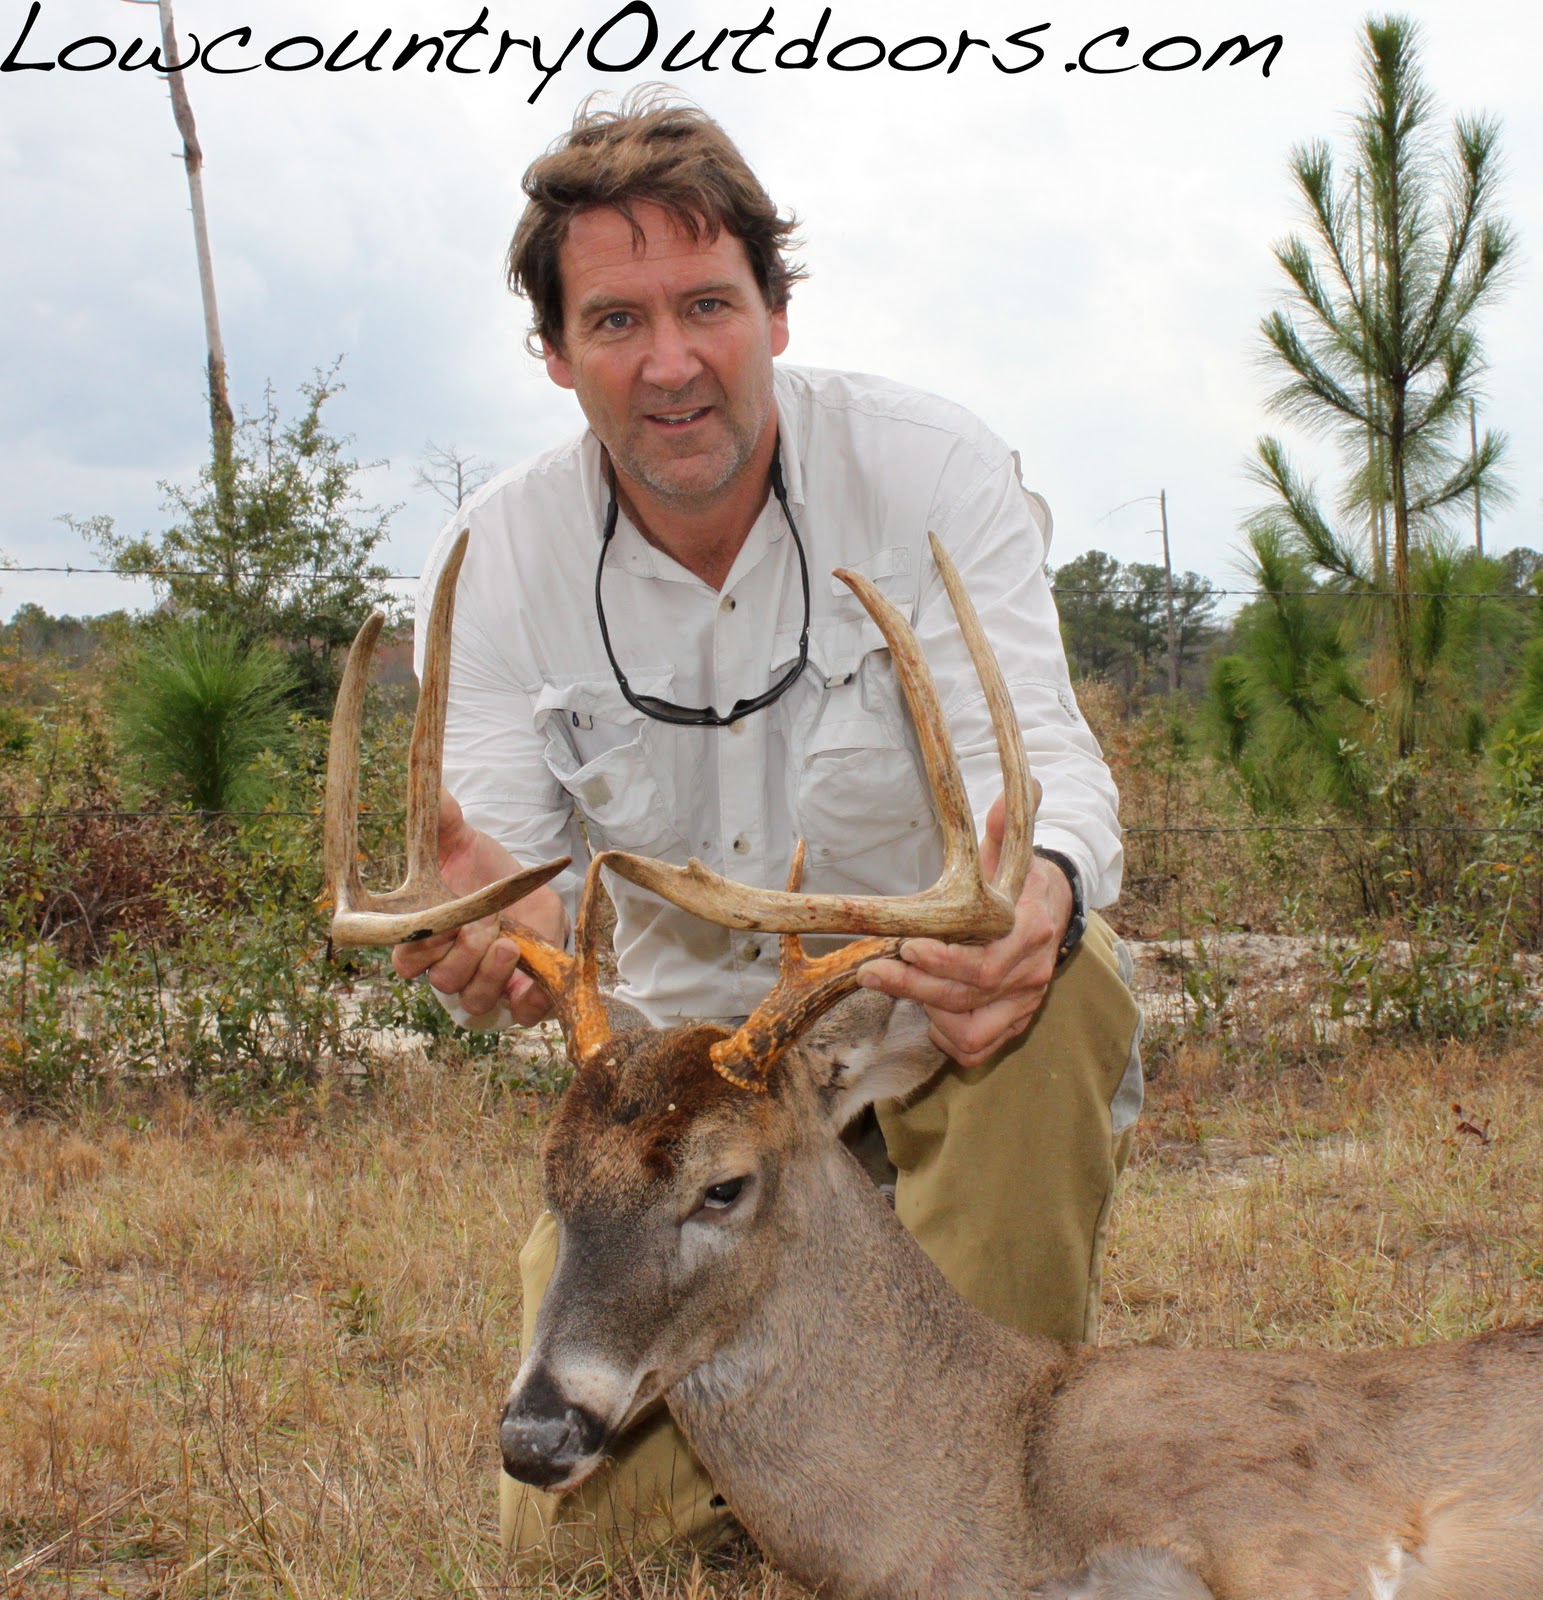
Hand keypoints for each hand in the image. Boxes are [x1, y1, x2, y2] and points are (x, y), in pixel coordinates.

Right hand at [389, 787, 568, 1025]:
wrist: (532, 893)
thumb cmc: (484, 872)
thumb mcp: (462, 842)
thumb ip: (441, 820)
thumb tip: (429, 785)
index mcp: (426, 938)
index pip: (404, 958)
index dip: (418, 950)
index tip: (439, 924)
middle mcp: (449, 968)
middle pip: (441, 980)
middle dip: (461, 955)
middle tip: (483, 925)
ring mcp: (485, 987)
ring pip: (475, 999)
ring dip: (490, 974)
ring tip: (509, 944)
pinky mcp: (522, 999)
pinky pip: (519, 1015)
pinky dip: (527, 1002)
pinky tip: (534, 979)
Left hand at [857, 790, 1071, 1067]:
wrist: (1057, 910)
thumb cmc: (1020, 881)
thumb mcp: (1013, 852)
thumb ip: (1006, 827)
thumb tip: (1014, 793)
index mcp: (1031, 933)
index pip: (986, 963)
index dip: (944, 963)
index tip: (906, 947)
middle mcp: (1031, 974)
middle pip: (968, 997)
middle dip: (914, 987)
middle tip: (870, 971)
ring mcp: (1024, 1003)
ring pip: (970, 1031)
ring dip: (928, 1015)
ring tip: (895, 988)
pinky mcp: (1014, 1023)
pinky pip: (976, 1048)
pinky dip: (946, 1036)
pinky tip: (925, 1012)